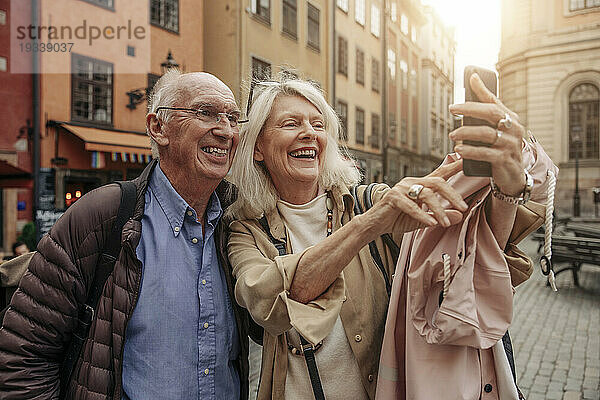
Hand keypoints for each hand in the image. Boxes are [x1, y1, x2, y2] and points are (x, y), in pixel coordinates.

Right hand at [365, 160, 467, 235]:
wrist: (374, 225)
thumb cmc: (397, 219)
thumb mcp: (424, 219)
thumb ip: (440, 216)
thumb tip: (460, 215)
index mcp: (419, 185)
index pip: (440, 174)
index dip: (454, 167)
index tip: (468, 162)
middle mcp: (411, 183)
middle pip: (437, 182)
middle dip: (452, 195)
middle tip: (463, 207)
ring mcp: (401, 189)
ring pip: (426, 194)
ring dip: (439, 210)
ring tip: (445, 223)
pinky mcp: (393, 197)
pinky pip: (411, 206)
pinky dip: (422, 215)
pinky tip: (431, 223)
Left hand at [449, 73, 525, 195]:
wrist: (512, 177)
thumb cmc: (501, 150)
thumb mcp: (496, 131)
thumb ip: (486, 112)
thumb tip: (473, 85)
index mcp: (511, 119)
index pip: (495, 101)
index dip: (483, 90)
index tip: (470, 78)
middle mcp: (514, 129)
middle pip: (491, 113)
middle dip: (470, 109)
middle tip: (452, 108)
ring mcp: (510, 145)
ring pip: (486, 134)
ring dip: (466, 132)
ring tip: (452, 134)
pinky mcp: (504, 160)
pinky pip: (485, 153)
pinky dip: (470, 151)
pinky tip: (459, 149)